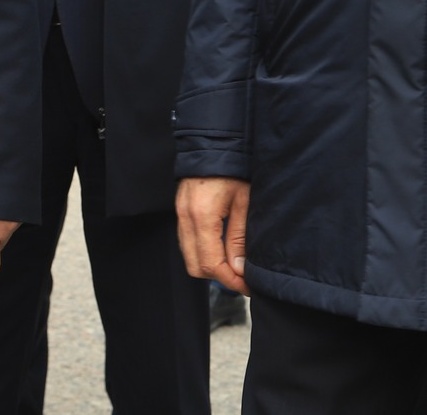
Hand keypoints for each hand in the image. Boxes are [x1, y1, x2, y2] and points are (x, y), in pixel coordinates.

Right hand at [177, 176, 249, 294]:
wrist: (214, 142)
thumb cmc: (234, 168)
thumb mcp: (244, 202)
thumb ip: (239, 237)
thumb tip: (238, 269)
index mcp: (202, 216)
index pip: (211, 263)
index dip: (230, 280)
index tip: (247, 285)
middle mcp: (185, 218)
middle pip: (195, 266)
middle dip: (219, 277)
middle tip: (242, 278)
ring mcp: (179, 214)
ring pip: (189, 256)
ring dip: (210, 265)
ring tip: (234, 265)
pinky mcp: (180, 211)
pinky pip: (187, 242)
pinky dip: (203, 251)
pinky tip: (222, 248)